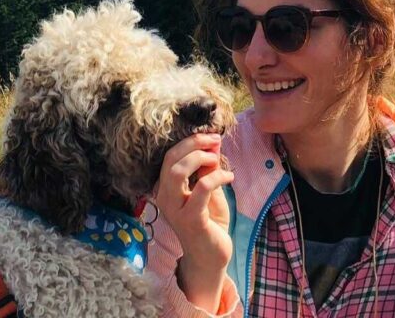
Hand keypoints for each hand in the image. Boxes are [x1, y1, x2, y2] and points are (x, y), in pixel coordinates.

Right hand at [154, 133, 234, 310]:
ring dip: (199, 158)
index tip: (210, 136)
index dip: (189, 141)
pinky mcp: (191, 220)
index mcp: (166, 188)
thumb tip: (213, 142)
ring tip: (217, 158)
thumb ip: (208, 168)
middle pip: (170, 159)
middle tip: (214, 140)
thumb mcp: (209, 190)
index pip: (169, 156)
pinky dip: (216, 177)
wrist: (211, 258)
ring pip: (178, 172)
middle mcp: (165, 198)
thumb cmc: (209, 223)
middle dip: (193, 143)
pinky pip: (202, 189)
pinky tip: (229, 177)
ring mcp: (176, 210)